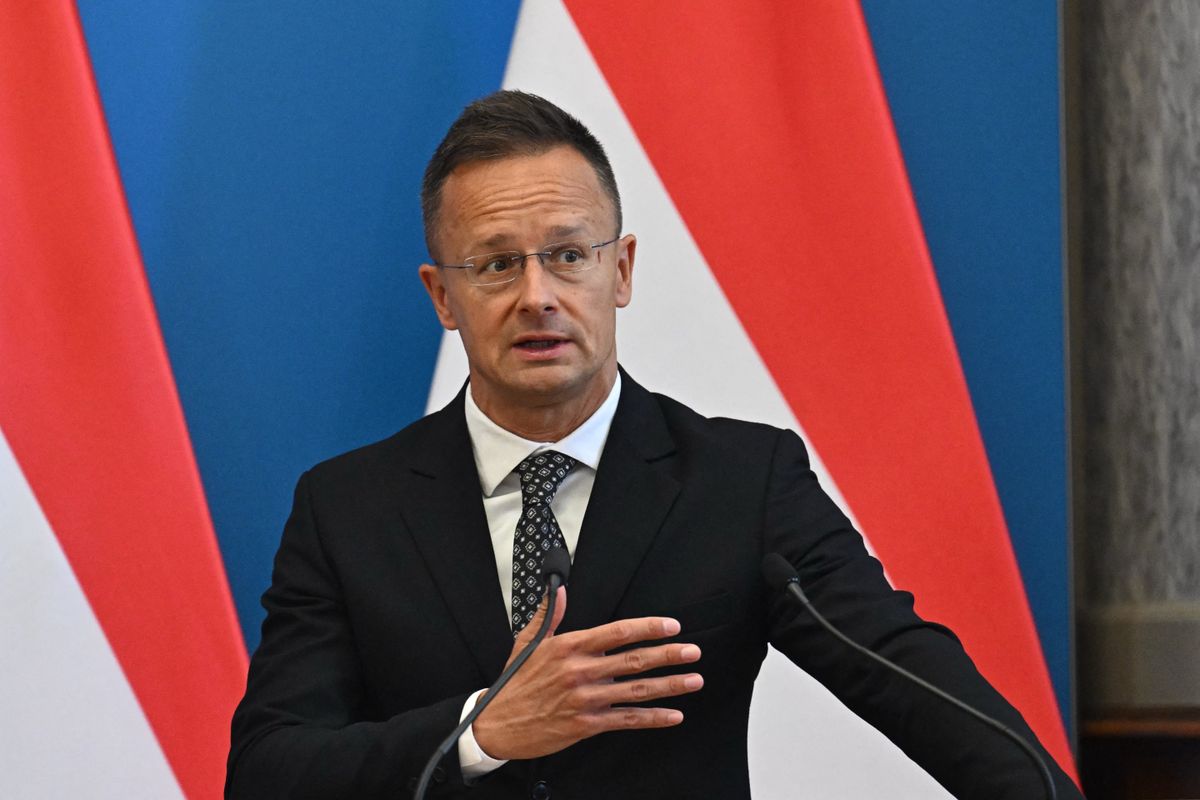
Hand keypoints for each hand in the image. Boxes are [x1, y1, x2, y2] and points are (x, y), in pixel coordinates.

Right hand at [472, 587, 702, 760]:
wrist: (498, 724)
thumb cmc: (514, 683)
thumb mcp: (528, 643)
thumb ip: (549, 616)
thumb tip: (561, 590)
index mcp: (569, 647)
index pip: (617, 632)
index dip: (648, 628)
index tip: (671, 626)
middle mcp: (580, 671)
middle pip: (634, 660)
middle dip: (668, 655)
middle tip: (692, 651)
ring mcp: (586, 699)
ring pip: (636, 690)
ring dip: (669, 685)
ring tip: (693, 680)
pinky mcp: (586, 724)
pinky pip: (626, 720)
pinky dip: (652, 718)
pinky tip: (672, 715)